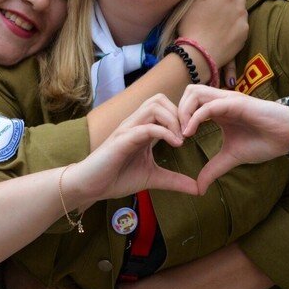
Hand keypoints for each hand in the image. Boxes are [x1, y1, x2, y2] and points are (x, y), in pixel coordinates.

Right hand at [62, 95, 198, 207]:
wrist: (90, 186)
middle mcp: (135, 123)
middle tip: (189, 134)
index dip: (182, 116)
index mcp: (142, 128)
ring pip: (154, 106)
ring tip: (182, 140)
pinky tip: (175, 144)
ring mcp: (127, 129)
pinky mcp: (122, 140)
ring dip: (173, 120)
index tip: (194, 134)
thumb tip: (198, 189)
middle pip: (160, 99)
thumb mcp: (153, 179)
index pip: (164, 107)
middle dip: (179, 113)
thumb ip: (174, 180)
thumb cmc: (117, 178)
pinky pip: (146, 127)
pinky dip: (164, 132)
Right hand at [177, 0, 247, 75]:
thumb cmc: (192, 26)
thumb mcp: (194, 2)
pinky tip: (229, 19)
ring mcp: (243, 21)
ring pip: (242, 4)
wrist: (200, 55)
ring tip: (227, 0)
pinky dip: (237, 15)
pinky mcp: (244, 35)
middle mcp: (239, 6)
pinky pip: (242, 19)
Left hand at [177, 85, 288, 192]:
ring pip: (194, 93)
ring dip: (183, 112)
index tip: (174, 140)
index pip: (189, 103)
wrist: (288, 136)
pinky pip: (209, 106)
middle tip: (175, 135)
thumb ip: (213, 168)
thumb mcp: (232, 157)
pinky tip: (189, 134)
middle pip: (188, 93)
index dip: (178, 118)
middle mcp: (220, 101)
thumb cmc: (264, 141)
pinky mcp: (236, 103)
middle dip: (176, 112)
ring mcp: (228, 100)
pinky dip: (195, 118)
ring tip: (182, 134)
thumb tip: (199, 188)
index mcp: (218, 110)